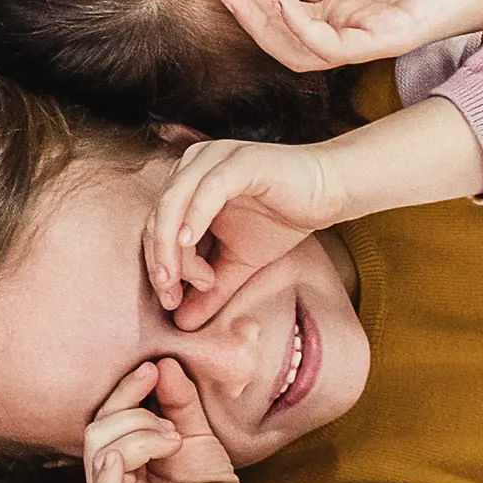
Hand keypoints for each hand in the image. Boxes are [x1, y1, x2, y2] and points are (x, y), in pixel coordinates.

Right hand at [84, 361, 262, 482]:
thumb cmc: (208, 480)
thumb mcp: (191, 429)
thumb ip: (177, 399)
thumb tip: (162, 362)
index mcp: (116, 457)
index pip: (104, 416)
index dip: (124, 390)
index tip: (152, 369)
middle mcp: (107, 481)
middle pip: (96, 432)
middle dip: (135, 418)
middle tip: (173, 427)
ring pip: (102, 455)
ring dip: (140, 438)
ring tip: (174, 442)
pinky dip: (110, 475)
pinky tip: (123, 458)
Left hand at [150, 137, 354, 318]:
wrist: (327, 192)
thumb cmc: (281, 220)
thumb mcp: (238, 263)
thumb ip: (209, 290)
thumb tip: (181, 323)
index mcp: (187, 185)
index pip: (155, 227)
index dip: (157, 265)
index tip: (170, 301)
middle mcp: (193, 166)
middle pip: (158, 217)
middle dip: (161, 261)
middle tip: (170, 296)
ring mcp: (214, 159)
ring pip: (174, 203)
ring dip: (172, 246)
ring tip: (178, 279)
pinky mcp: (239, 161)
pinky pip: (208, 190)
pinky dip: (194, 216)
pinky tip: (189, 242)